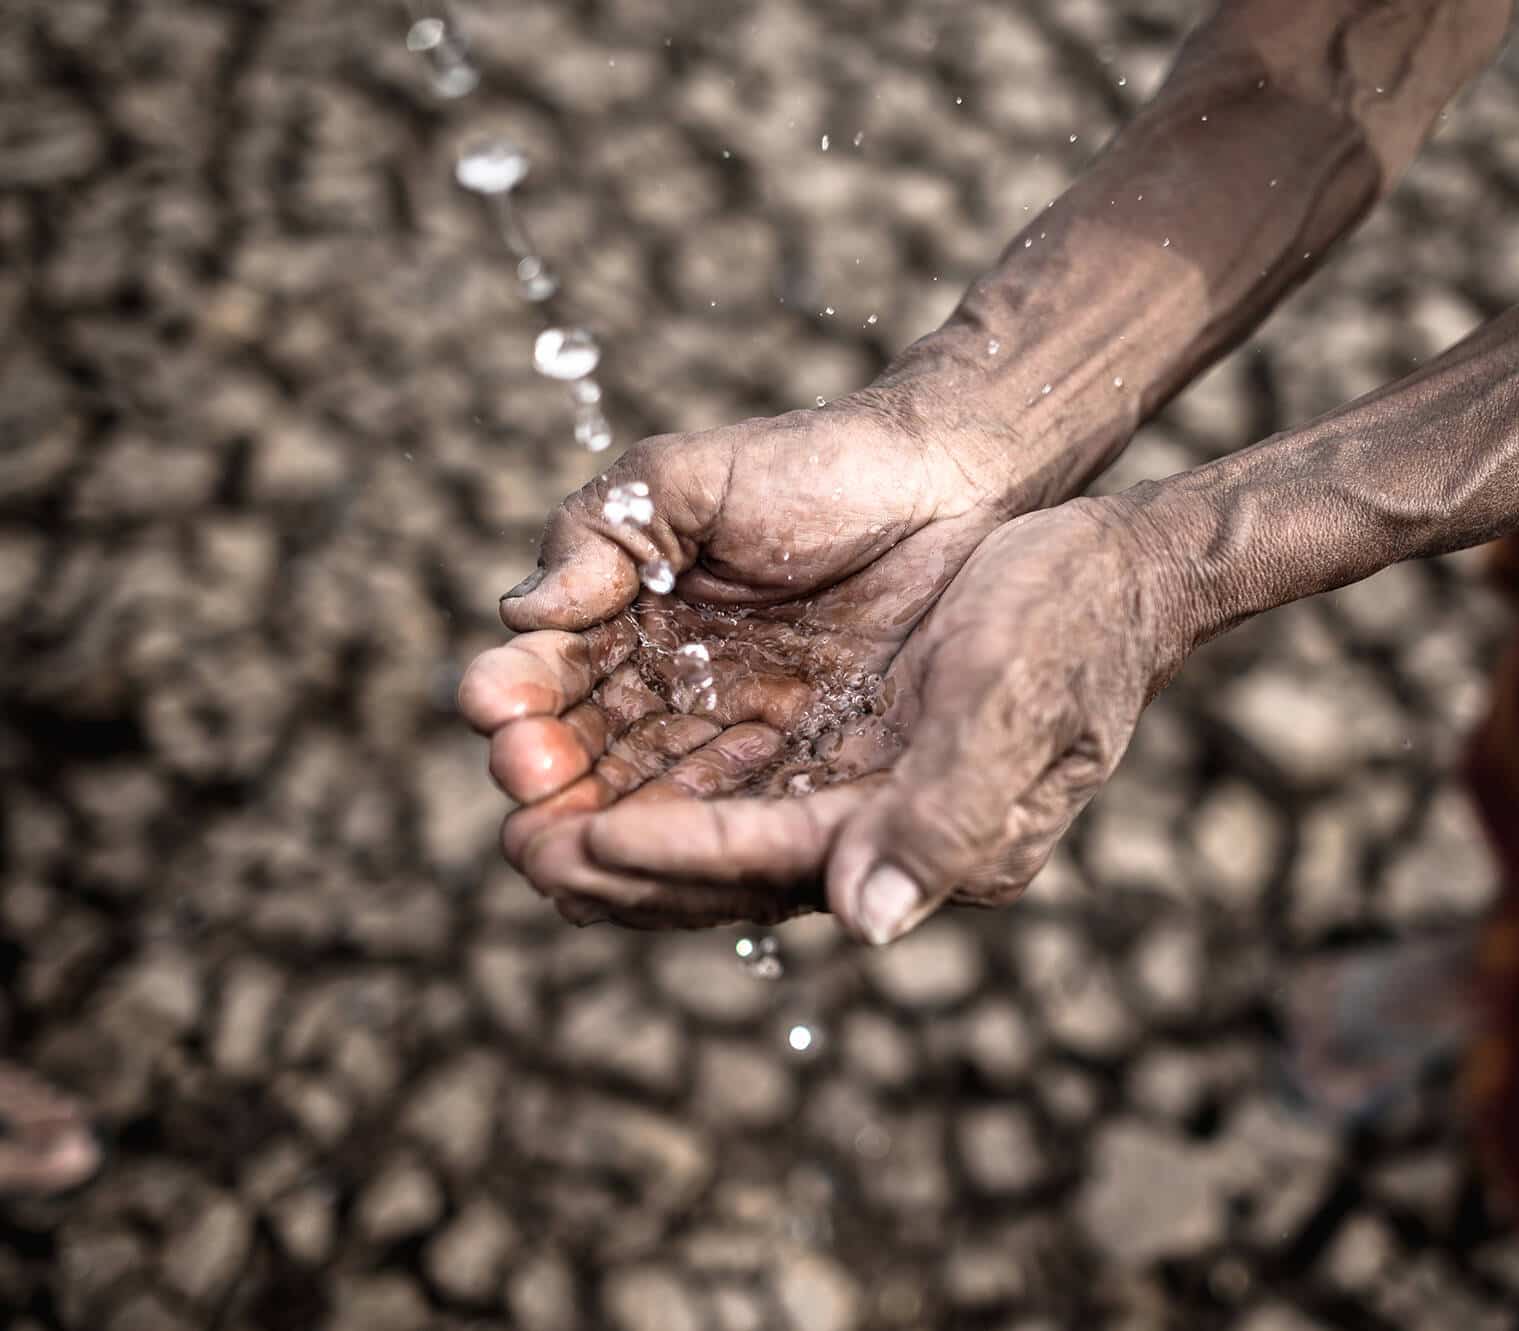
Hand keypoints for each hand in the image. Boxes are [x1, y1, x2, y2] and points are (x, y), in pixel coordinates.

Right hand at [458, 388, 1025, 923]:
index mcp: (632, 630)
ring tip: (566, 853)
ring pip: (658, 813)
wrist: (953, 485)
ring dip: (607, 838)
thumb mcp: (688, 482)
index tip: (494, 708)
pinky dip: (701, 856)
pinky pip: (752, 830)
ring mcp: (747, 746)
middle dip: (547, 785)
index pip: (555, 680)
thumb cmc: (819, 467)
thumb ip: (602, 537)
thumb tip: (521, 612)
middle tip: (522, 794)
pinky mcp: (817, 781)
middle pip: (592, 766)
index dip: (519, 698)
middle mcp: (678, 701)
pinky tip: (662, 864)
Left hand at [527, 496, 1191, 940]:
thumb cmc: (1071, 627)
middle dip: (620, 860)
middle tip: (519, 846)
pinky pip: (730, 777)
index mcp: (922, 836)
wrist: (1108, 569)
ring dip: (619, 819)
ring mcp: (855, 786)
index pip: (772, 860)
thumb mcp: (1015, 708)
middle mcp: (877, 830)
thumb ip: (943, 820)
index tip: (581, 841)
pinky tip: (597, 759)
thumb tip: (863, 924)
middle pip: (723, 865)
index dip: (675, 854)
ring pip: (712, 824)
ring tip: (529, 808)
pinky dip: (658, 773)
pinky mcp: (841, 741)